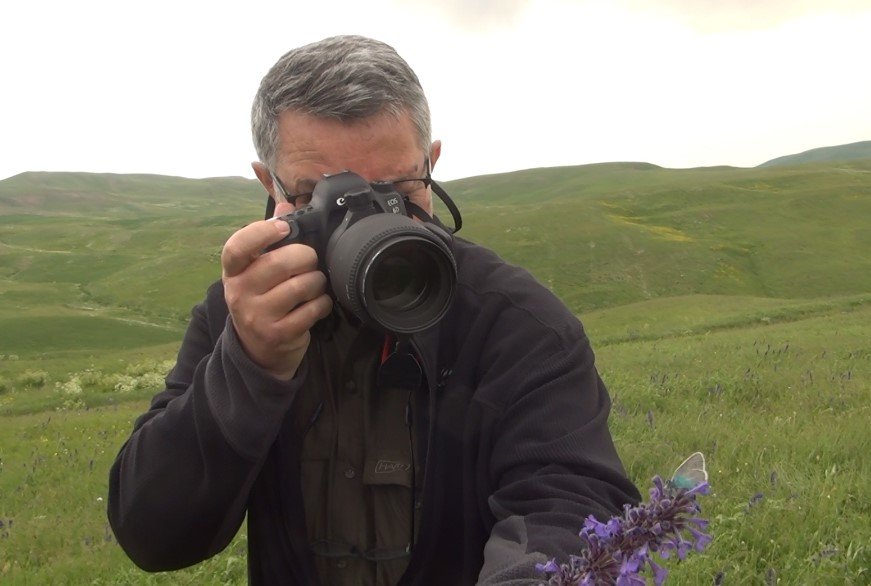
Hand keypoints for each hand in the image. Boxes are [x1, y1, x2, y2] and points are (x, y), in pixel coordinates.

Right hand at [221, 209, 332, 379]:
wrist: (257, 351)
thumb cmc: (261, 300)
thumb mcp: (256, 271)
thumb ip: (269, 237)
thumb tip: (285, 204)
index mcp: (233, 272)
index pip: (237, 248)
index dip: (261, 232)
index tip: (284, 227)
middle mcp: (240, 293)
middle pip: (280, 263)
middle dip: (306, 257)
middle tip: (311, 261)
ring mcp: (258, 316)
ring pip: (301, 286)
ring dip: (317, 282)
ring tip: (315, 284)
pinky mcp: (279, 334)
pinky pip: (311, 310)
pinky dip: (322, 303)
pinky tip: (318, 303)